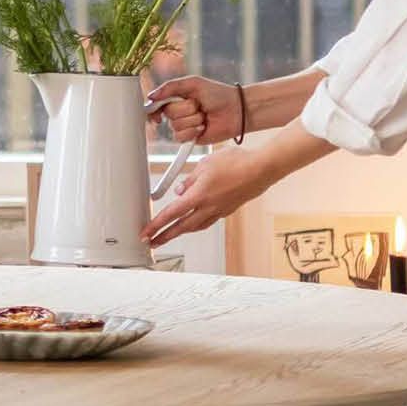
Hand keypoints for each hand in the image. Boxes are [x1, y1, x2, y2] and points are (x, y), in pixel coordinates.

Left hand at [145, 136, 286, 246]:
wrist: (261, 170)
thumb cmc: (236, 163)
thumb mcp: (205, 165)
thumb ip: (189, 179)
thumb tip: (179, 190)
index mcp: (198, 196)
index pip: (171, 214)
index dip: (156, 225)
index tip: (146, 234)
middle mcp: (208, 207)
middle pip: (181, 227)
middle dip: (165, 236)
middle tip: (153, 243)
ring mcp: (219, 211)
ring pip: (195, 226)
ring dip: (180, 232)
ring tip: (170, 235)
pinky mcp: (227, 210)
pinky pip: (207, 221)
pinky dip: (196, 224)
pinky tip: (193, 222)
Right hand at [146, 74, 242, 145]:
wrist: (236, 110)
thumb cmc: (218, 94)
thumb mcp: (193, 83)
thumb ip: (170, 87)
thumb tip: (150, 96)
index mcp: (176, 98)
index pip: (156, 104)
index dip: (153, 108)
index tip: (155, 110)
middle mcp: (178, 112)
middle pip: (168, 114)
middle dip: (185, 109)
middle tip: (198, 105)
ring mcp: (184, 126)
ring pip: (175, 126)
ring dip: (192, 120)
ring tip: (204, 116)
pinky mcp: (190, 138)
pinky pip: (181, 137)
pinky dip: (193, 131)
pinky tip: (203, 127)